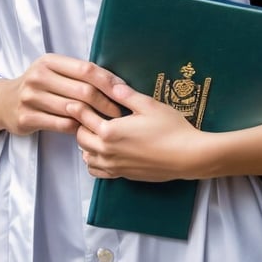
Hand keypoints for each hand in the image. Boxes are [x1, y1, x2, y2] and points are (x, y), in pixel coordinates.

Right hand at [0, 55, 122, 142]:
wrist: (3, 102)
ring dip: (95, 118)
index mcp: (49, 61)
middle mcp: (38, 76)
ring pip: (73, 109)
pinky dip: (78, 128)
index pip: (86, 69)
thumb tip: (117, 83)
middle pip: (83, 90)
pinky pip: (61, 125)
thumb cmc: (39, 86)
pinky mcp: (26, 117)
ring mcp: (30, 97)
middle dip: (107, 102)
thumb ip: (78, 74)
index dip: (108, 81)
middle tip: (121, 113)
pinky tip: (88, 130)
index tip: (124, 92)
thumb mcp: (53, 71)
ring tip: (110, 123)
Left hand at [69, 83, 205, 180]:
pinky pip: (98, 172)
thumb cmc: (170, 129)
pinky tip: (105, 151)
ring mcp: (115, 166)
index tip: (74, 101)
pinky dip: (95, 162)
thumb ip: (126, 95)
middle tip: (89, 115)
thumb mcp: (149, 105)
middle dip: (81, 126)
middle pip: (81, 139)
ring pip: (87, 157)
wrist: (187, 156)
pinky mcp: (123, 176)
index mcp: (110, 132)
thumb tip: (111, 85)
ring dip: (87, 145)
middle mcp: (107, 152)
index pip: (84, 119)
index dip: (77, 109)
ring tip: (97, 133)